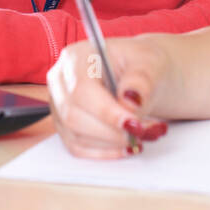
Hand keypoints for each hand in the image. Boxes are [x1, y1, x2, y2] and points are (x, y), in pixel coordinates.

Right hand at [46, 35, 177, 158]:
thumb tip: (130, 100)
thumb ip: (141, 80)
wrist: (141, 75)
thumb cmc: (142, 65)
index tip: (133, 124)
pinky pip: (77, 147)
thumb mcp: (150, 63)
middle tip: (141, 133)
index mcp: (76, 57)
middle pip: (73, 115)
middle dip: (110, 131)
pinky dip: (104, 152)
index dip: (106, 111)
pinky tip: (124, 146)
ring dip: (110, 143)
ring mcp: (60, 105)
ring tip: (138, 137)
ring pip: (75, 135)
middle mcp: (61, 81)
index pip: (81, 89)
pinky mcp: (65, 126)